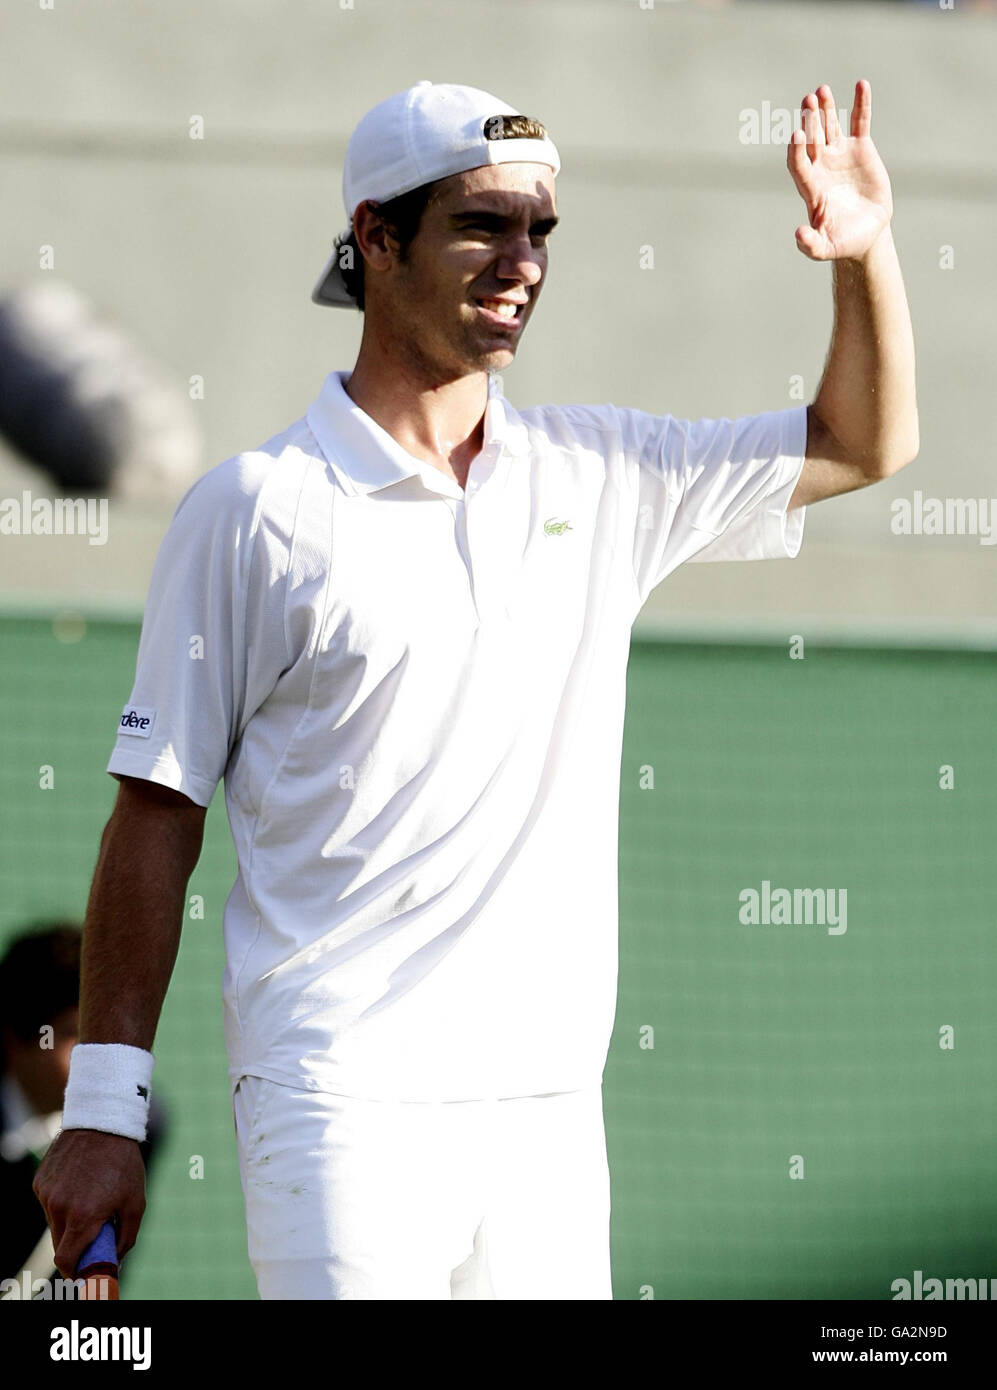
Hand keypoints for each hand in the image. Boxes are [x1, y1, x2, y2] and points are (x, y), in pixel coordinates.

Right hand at [32, 1129, 145, 1277]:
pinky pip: (50, 1204)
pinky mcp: (40, 1182)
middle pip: (61, 1245)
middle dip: (77, 1246)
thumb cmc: (123, 1163)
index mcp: (84, 1217)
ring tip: (92, 1197)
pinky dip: (63, 1202)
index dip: (75, 1271)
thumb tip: (116, 1261)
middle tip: (95, 1234)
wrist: (103, 1122)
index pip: (66, 1262)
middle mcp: (60, 1209)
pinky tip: (80, 1183)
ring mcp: (47, 1195)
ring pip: (55, 1224)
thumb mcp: (136, 1202)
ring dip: (71, 1221)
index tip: (85, 1270)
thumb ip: (126, 1237)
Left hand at [786, 80, 892, 261]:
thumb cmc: (843, 241)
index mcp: (811, 187)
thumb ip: (810, 245)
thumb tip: (798, 236)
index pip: (799, 164)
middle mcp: (821, 166)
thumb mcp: (825, 248)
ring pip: (829, 126)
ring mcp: (839, 155)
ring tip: (821, 90)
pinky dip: (861, 104)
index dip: (797, 150)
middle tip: (808, 100)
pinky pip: (859, 122)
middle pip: (811, 139)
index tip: (797, 134)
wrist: (866, 232)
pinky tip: (861, 84)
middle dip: (809, 121)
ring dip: (825, 108)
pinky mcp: (860, 148)